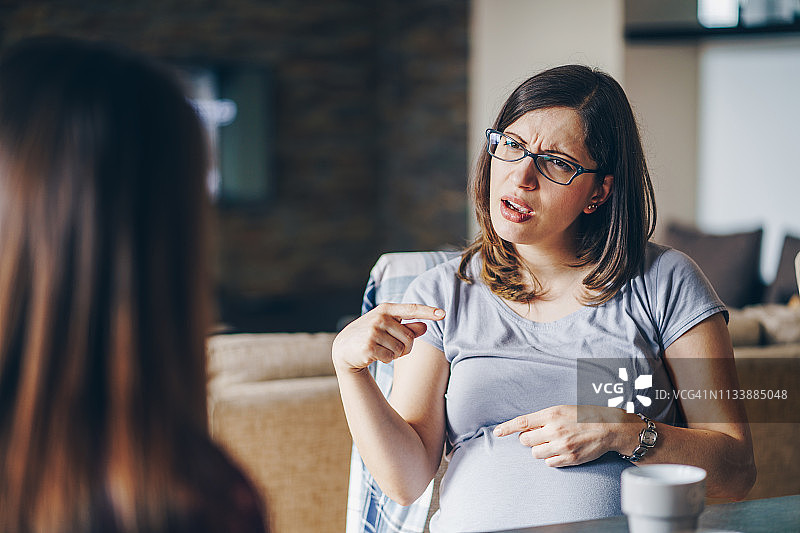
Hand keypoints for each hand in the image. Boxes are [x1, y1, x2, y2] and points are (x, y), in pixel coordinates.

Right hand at [332, 303, 444, 371]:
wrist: (344, 348)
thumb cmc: (371, 335)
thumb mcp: (388, 327)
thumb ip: (407, 327)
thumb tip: (425, 327)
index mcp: (386, 309)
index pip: (411, 309)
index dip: (428, 311)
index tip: (443, 314)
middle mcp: (380, 317)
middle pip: (409, 337)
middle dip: (405, 347)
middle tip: (391, 347)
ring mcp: (373, 331)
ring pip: (401, 349)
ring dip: (395, 354)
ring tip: (381, 349)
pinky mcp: (369, 346)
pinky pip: (391, 357)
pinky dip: (386, 360)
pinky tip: (375, 355)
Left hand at [493, 405, 630, 466]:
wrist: (609, 428)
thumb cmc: (584, 416)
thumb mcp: (562, 410)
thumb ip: (542, 418)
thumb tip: (524, 429)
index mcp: (551, 414)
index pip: (522, 422)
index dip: (507, 427)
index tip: (497, 432)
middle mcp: (555, 430)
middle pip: (526, 441)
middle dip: (529, 439)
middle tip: (540, 435)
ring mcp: (562, 446)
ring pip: (536, 454)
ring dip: (540, 449)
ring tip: (552, 443)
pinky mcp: (570, 458)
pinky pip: (549, 463)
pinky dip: (551, 458)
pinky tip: (561, 450)